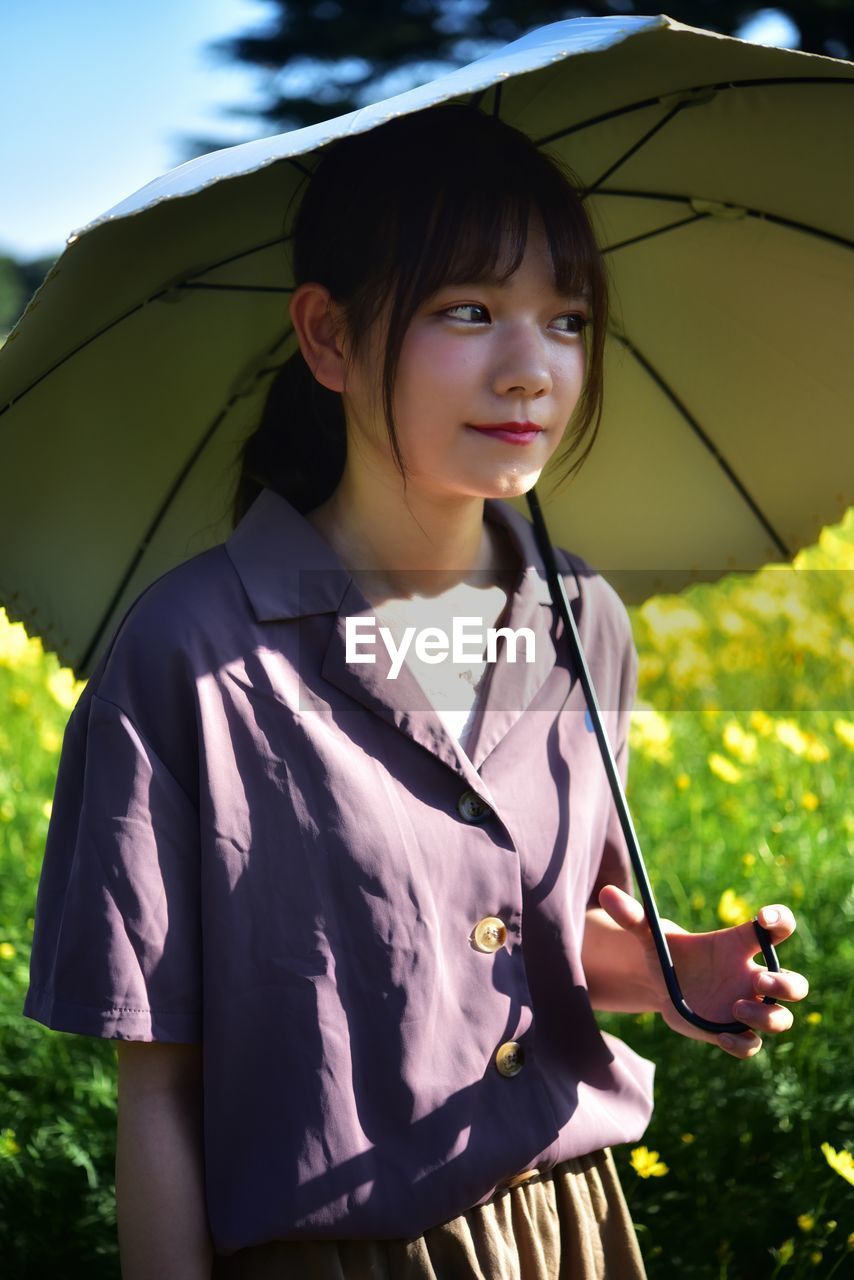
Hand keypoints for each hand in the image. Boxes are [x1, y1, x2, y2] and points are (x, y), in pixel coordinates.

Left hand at [598, 885, 808, 1058]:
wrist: (661, 986)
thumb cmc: (666, 954)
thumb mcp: (649, 936)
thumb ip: (633, 916)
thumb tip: (605, 892)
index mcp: (739, 946)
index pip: (776, 927)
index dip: (780, 918)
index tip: (764, 916)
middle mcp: (751, 978)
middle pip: (794, 984)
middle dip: (786, 984)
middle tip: (756, 979)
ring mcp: (747, 1008)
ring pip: (782, 1019)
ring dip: (768, 1016)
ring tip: (737, 1007)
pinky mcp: (732, 1033)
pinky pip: (752, 1046)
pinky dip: (742, 1044)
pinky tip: (720, 1036)